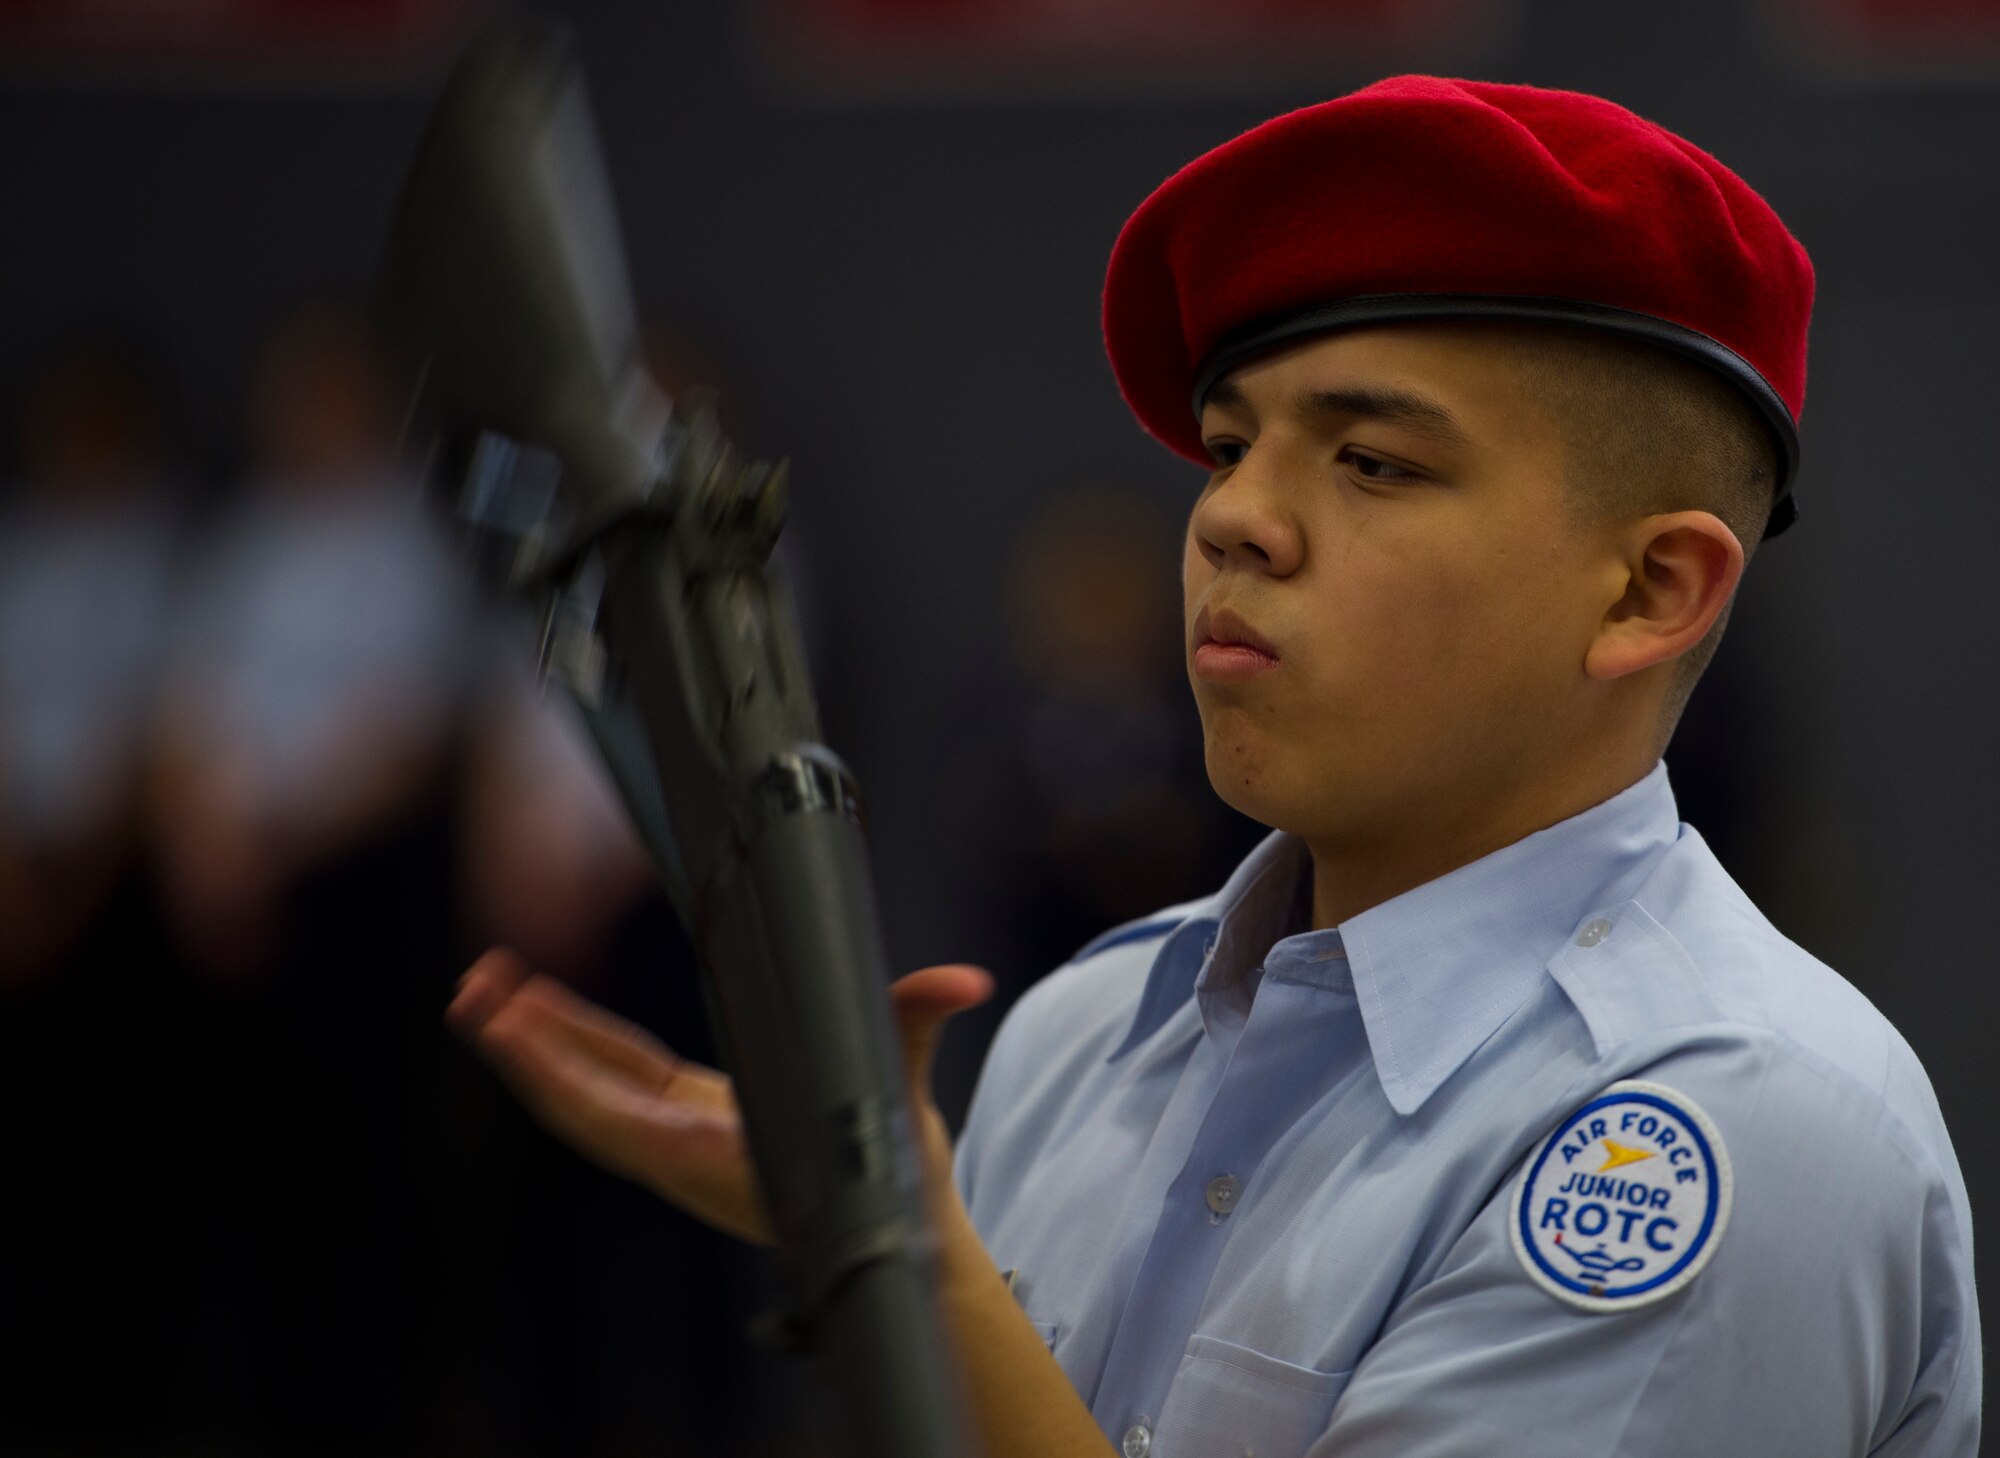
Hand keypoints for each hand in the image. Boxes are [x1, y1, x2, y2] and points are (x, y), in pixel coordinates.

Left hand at [446, 949, 992, 1244]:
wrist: (887, 1244)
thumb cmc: (891, 1184)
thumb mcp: (900, 1100)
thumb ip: (916, 1027)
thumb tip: (963, 980)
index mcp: (715, 1156)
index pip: (620, 1114)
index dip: (562, 1072)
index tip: (513, 1030)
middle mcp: (679, 1156)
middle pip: (581, 1105)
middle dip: (524, 1052)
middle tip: (474, 992)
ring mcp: (673, 1141)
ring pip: (586, 1095)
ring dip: (534, 1045)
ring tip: (481, 988)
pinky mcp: (680, 1120)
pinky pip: (611, 1084)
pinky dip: (571, 1048)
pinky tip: (538, 1009)